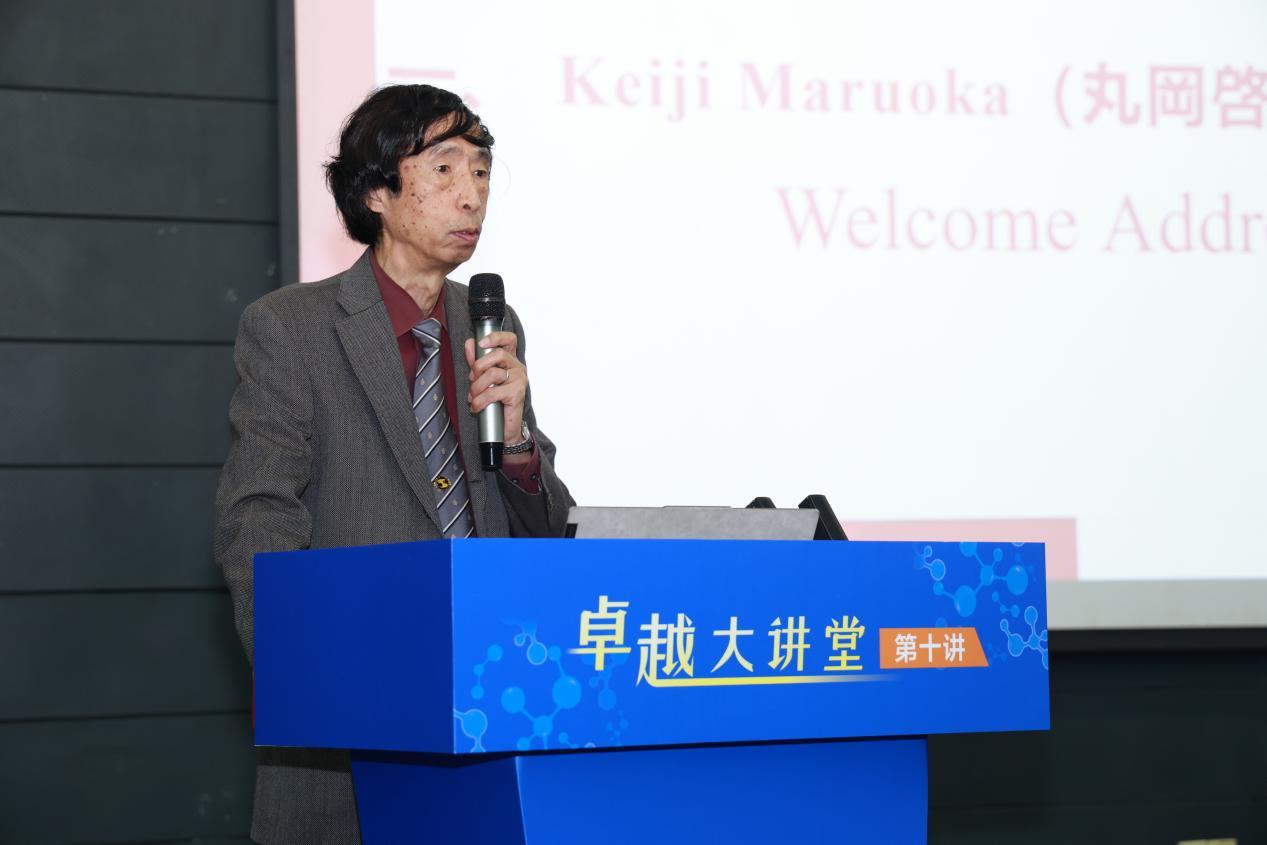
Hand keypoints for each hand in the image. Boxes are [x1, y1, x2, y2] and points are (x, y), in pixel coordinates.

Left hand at [465, 332, 527, 447]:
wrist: (505, 429)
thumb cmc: (495, 402)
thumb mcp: (482, 378)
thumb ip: (476, 360)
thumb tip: (470, 343)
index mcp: (511, 361)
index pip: (509, 339)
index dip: (496, 337)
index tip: (481, 342)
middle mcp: (518, 368)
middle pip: (499, 354)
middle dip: (478, 366)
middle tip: (472, 379)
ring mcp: (519, 380)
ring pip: (493, 374)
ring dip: (477, 387)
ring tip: (473, 397)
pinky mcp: (517, 394)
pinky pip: (493, 392)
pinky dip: (479, 401)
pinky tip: (476, 407)